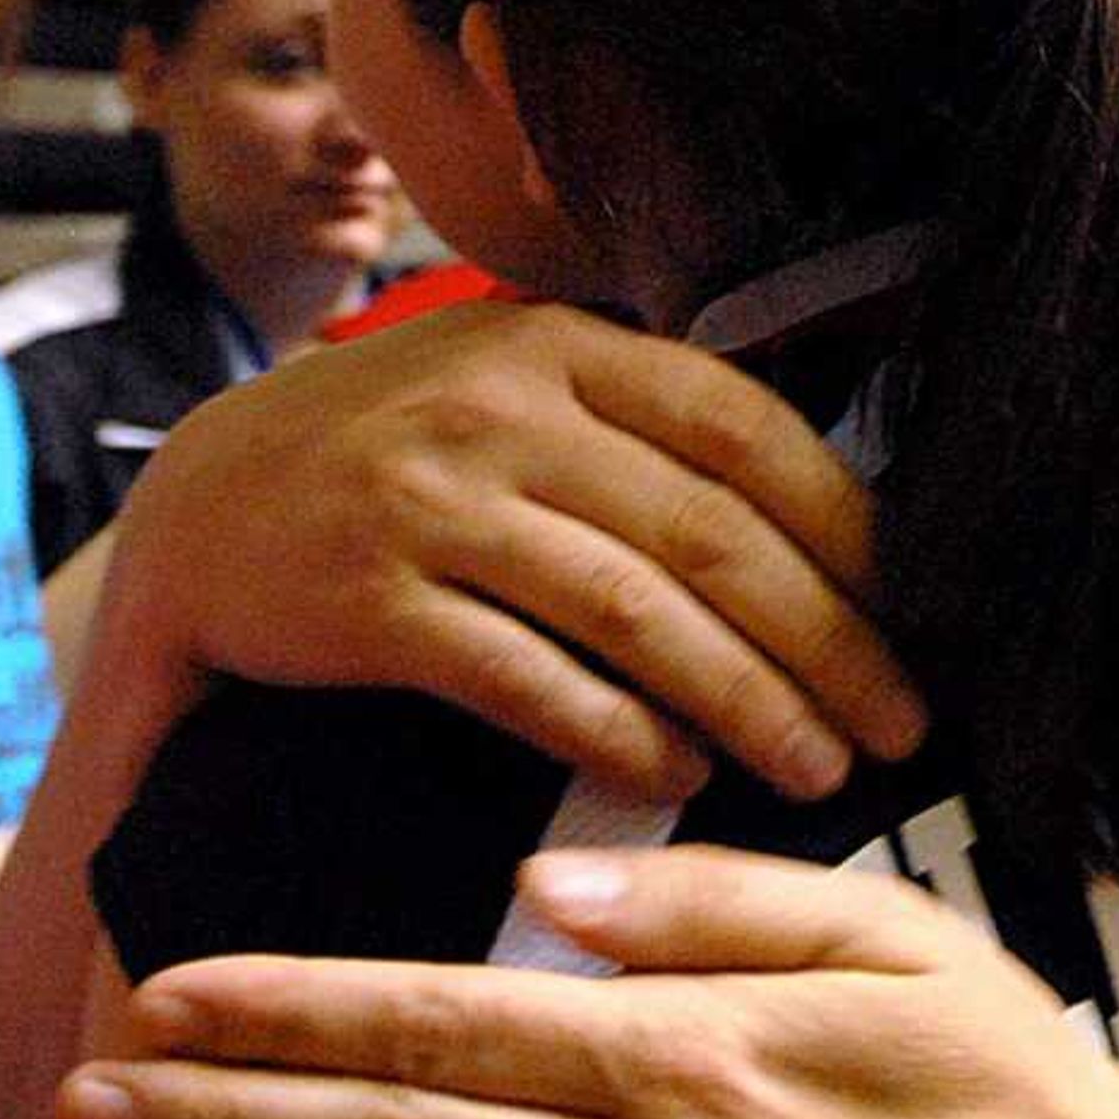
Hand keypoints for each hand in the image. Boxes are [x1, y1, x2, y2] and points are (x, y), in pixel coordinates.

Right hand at [101, 302, 925, 800]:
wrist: (197, 508)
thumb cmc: (397, 457)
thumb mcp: (512, 387)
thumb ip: (636, 421)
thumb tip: (819, 510)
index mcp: (560, 344)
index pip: (743, 426)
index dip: (846, 526)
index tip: (921, 611)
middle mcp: (501, 405)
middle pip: (706, 528)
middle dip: (825, 638)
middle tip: (901, 723)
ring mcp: (430, 499)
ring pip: (629, 608)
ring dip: (742, 699)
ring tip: (816, 768)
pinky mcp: (367, 600)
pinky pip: (521, 676)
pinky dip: (613, 731)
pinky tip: (677, 774)